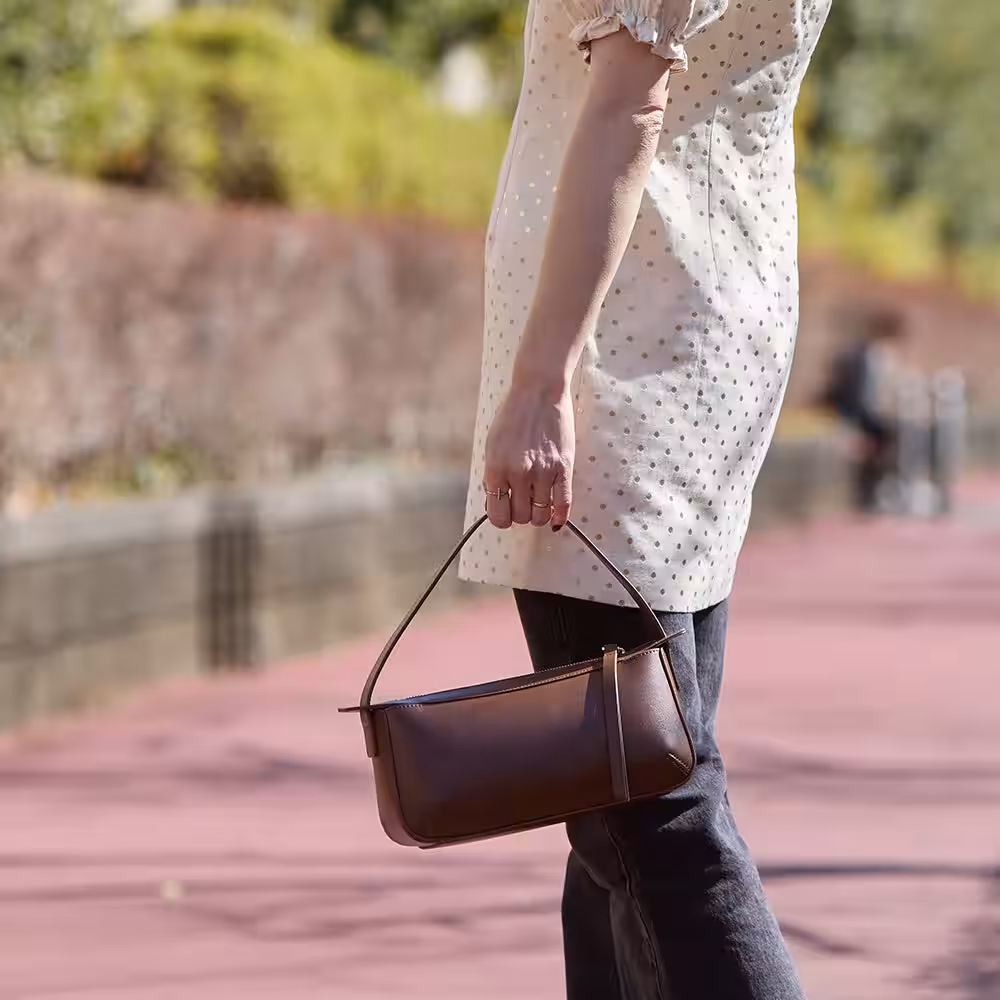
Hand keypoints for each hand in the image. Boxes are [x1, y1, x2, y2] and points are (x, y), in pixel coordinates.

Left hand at [482, 382, 574, 530]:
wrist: (539, 391)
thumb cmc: (513, 416)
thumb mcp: (492, 445)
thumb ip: (493, 476)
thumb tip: (496, 502)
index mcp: (496, 469)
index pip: (498, 515)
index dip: (501, 517)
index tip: (506, 510)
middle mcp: (519, 474)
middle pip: (520, 517)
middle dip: (520, 514)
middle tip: (522, 502)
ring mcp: (543, 472)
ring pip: (541, 515)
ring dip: (538, 514)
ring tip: (537, 503)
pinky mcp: (564, 467)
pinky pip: (563, 504)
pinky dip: (560, 516)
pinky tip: (556, 517)